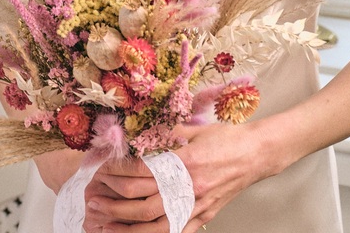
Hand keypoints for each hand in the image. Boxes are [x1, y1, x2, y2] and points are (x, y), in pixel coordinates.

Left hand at [82, 121, 275, 231]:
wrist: (256, 154)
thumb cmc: (226, 138)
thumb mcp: (195, 128)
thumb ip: (166, 131)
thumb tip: (139, 132)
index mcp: (184, 161)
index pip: (141, 172)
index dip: (117, 171)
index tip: (102, 170)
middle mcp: (187, 187)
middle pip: (141, 203)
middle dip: (113, 203)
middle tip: (94, 200)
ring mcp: (195, 205)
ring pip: (153, 225)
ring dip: (125, 226)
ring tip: (105, 223)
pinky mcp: (202, 216)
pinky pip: (174, 232)